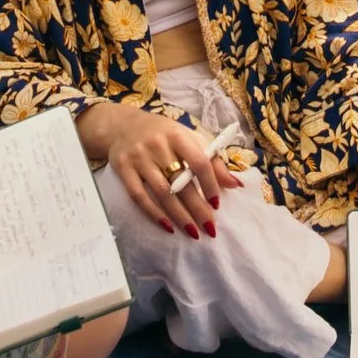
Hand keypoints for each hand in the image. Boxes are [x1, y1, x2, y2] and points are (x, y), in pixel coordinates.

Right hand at [87, 101, 241, 237]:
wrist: (122, 125)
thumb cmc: (163, 134)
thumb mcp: (189, 138)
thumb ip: (213, 159)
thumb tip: (235, 184)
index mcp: (178, 135)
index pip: (199, 162)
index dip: (210, 184)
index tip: (217, 204)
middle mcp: (157, 145)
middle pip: (181, 182)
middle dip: (198, 208)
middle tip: (210, 228)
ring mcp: (138, 157)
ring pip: (161, 192)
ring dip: (179, 215)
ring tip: (192, 231)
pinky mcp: (123, 168)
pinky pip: (139, 196)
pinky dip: (154, 213)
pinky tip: (167, 226)